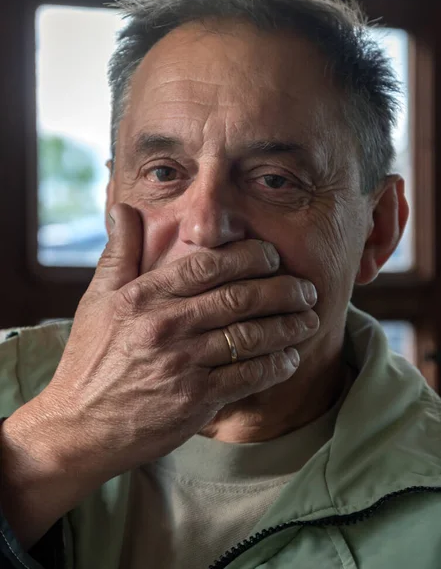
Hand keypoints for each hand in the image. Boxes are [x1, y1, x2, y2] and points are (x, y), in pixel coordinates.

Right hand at [37, 203, 318, 479]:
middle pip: (239, 298)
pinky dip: (275, 366)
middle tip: (306, 288)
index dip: (249, 256)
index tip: (272, 256)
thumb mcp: (96, 300)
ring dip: (288, 326)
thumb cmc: (90, 359)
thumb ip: (119, 252)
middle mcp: (165, 327)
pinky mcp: (194, 401)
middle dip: (282, 290)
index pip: (207, 265)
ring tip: (310, 319)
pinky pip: (247, 377)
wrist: (79, 426)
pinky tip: (290, 358)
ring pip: (250, 337)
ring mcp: (182, 365)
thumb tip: (124, 207)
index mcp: (142, 297)